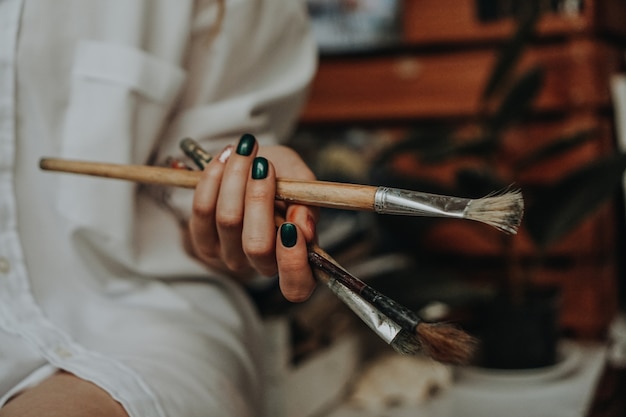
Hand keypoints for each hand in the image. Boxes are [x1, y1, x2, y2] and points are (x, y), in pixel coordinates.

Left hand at [188, 134, 317, 301]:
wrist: (256, 167)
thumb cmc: (287, 179)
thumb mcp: (305, 184)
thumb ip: (308, 203)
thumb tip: (303, 225)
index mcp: (294, 261)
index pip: (296, 286)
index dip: (293, 262)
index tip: (293, 224)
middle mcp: (260, 266)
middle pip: (257, 245)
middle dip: (259, 198)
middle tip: (263, 164)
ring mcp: (230, 257)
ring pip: (228, 221)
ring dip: (236, 178)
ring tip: (245, 150)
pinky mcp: (202, 242)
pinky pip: (203, 211)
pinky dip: (213, 179)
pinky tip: (226, 157)